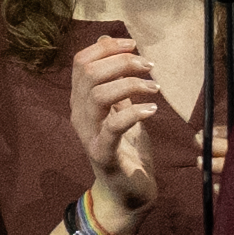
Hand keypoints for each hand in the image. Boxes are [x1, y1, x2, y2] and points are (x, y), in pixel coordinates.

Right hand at [68, 26, 175, 227]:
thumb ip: (114, 79)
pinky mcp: (103, 153)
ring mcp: (88, 134)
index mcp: (81, 101)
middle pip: (89, 73)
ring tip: (154, 88)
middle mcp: (79, 115)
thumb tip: (106, 41)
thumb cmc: (127, 148)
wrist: (128, 193)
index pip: (81, 62)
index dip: (106, 48)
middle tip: (149, 67)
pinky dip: (134, 112)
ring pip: (98, 95)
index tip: (134, 45)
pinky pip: (114, 126)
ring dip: (130, 84)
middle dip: (122, 62)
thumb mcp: (122, 107)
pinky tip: (152, 110)